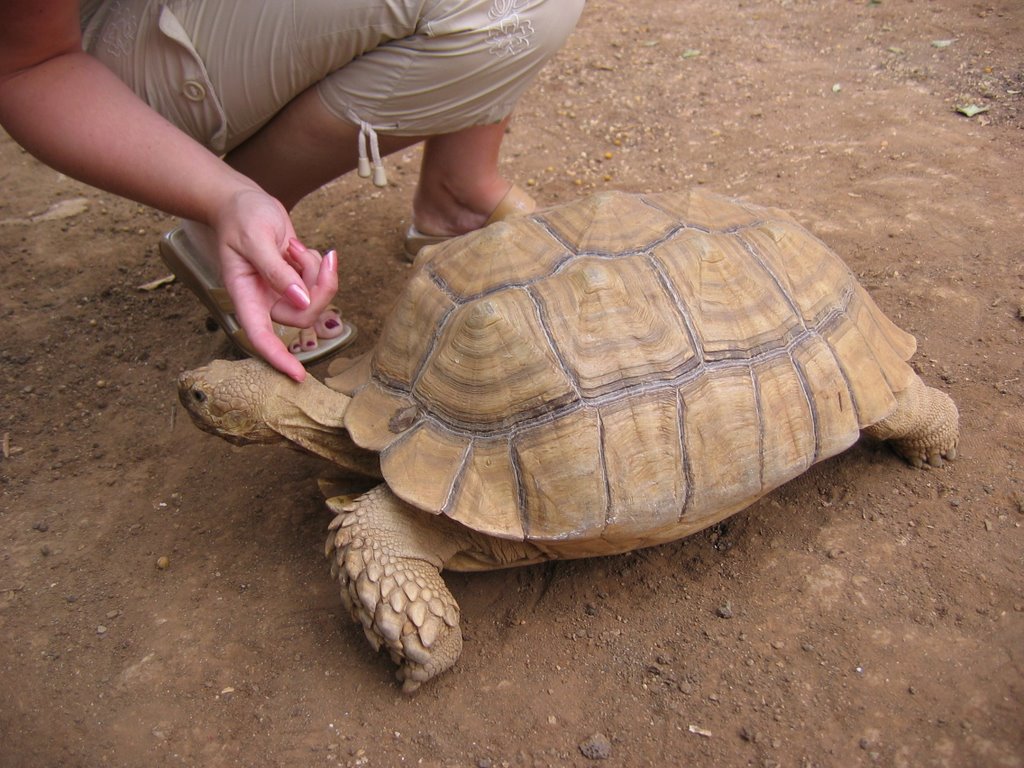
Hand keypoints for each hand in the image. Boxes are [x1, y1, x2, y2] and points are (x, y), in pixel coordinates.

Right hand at [211, 187, 338, 380]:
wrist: (241, 201)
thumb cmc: (240, 217)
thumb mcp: (256, 239)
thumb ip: (278, 271)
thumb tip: (301, 299)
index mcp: (245, 296)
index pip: (260, 337)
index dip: (278, 358)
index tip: (298, 376)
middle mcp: (264, 300)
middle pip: (304, 316)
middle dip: (321, 288)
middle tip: (321, 257)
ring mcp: (282, 292)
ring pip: (316, 298)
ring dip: (317, 270)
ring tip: (294, 246)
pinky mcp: (297, 281)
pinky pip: (319, 282)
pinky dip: (316, 263)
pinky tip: (296, 247)